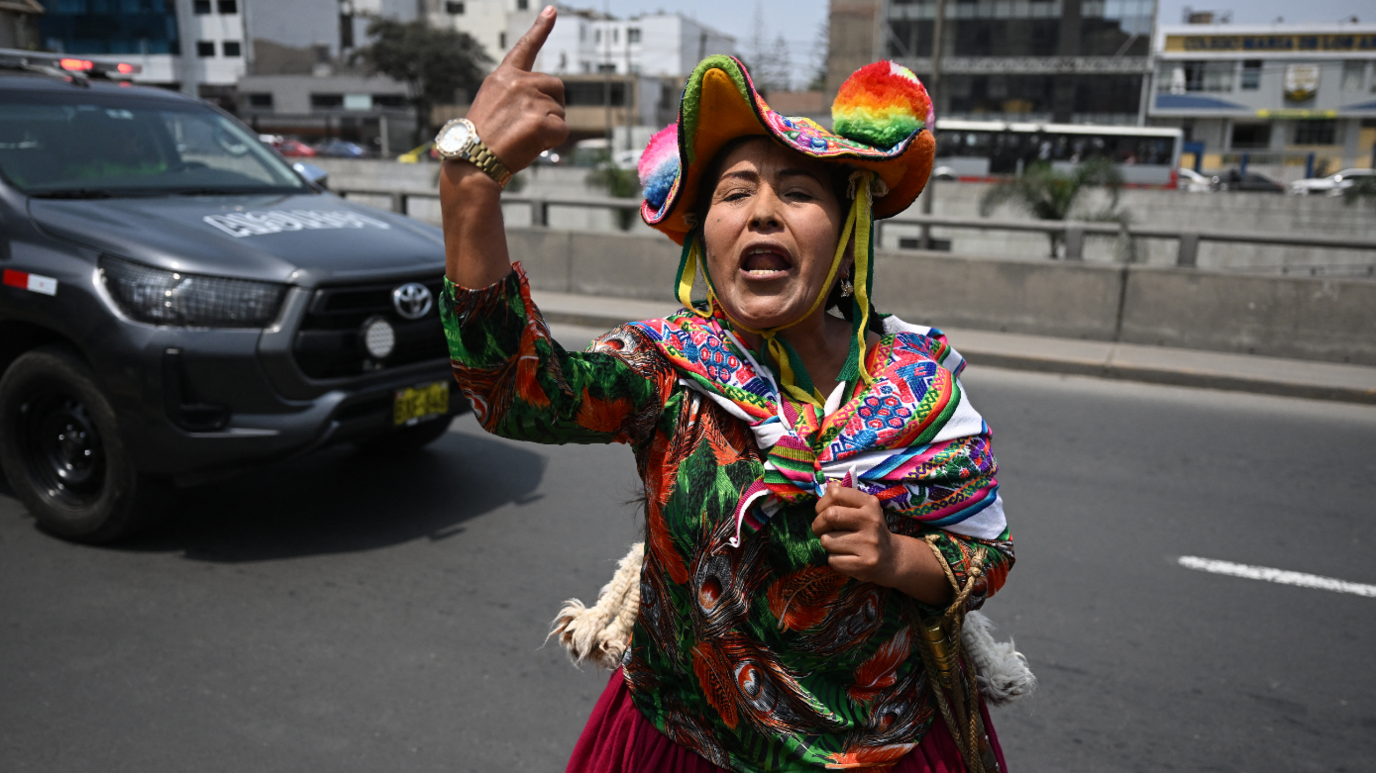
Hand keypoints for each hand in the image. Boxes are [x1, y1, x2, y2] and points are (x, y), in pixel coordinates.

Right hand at [463, 6, 568, 172]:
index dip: (540, 28)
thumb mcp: (492, 106)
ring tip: (522, 138)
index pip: (525, 48)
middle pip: (556, 86)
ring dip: (549, 126)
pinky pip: (562, 130)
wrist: (472, 163)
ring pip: (560, 111)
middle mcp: (519, 83)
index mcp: (503, 77)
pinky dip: (553, 142)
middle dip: (553, 104)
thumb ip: (516, 96)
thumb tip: (546, 104)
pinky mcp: (542, 121)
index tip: (552, 11)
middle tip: (531, 125)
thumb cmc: (481, 141)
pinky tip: (532, 146)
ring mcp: (531, 101)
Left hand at [812, 481, 953, 604]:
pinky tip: (847, 557)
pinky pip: (833, 560)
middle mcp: (872, 521)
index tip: (823, 512)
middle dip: (818, 524)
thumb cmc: (868, 530)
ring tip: (839, 544)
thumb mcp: (862, 509)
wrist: (891, 558)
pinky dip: (834, 559)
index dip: (821, 504)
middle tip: (821, 530)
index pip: (835, 494)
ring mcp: (869, 544)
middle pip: (829, 515)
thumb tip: (830, 486)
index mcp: (869, 504)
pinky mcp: (865, 564)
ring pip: (827, 541)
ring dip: (827, 544)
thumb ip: (844, 497)